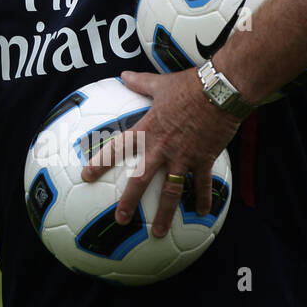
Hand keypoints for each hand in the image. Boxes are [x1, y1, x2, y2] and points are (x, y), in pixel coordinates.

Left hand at [81, 68, 241, 237]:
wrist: (219, 91)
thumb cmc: (188, 86)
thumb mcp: (160, 84)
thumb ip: (140, 83)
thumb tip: (123, 74)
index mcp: (147, 130)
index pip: (118, 148)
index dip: (100, 162)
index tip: (86, 176)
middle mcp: (162, 148)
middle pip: (141, 179)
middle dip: (128, 201)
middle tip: (120, 220)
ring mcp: (183, 157)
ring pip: (170, 191)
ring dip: (163, 213)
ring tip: (157, 232)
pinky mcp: (203, 160)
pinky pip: (201, 185)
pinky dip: (202, 199)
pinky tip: (202, 213)